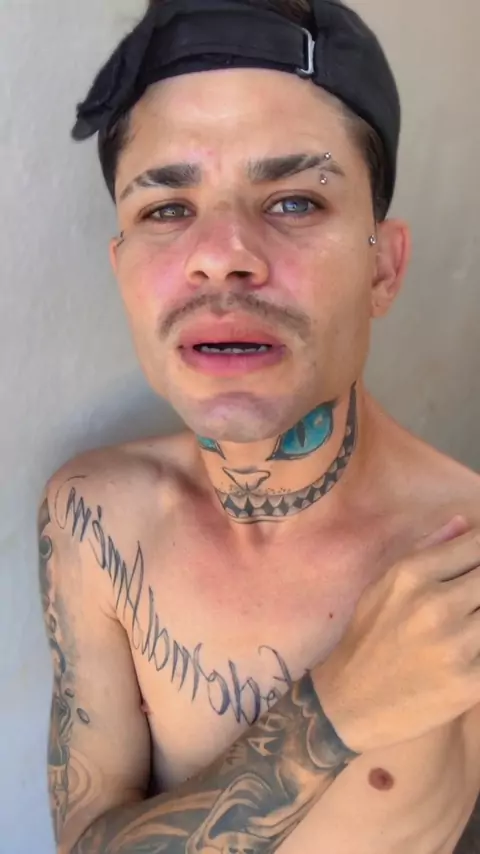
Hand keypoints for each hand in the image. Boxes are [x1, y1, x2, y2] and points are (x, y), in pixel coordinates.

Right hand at [313, 517, 479, 752]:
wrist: (350, 703)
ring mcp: (456, 644)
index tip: (476, 565)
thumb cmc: (367, 637)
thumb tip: (466, 523)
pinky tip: (471, 646)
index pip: (475, 546)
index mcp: (411, 574)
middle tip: (472, 600)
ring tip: (469, 619)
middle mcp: (436, 604)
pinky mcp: (472, 682)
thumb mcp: (383, 585)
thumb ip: (427, 550)